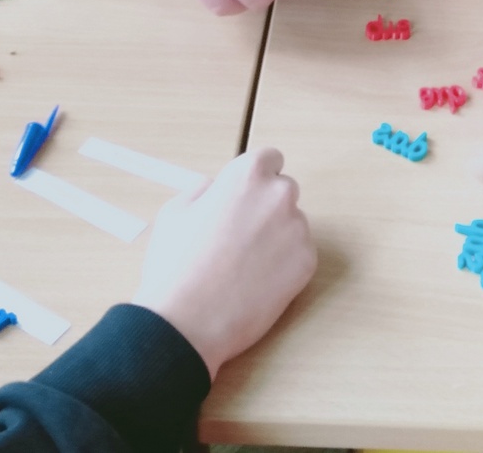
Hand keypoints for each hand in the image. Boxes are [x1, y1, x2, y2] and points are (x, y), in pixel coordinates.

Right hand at [130, 147, 316, 376]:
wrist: (187, 322)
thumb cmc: (175, 265)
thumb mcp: (175, 212)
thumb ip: (203, 191)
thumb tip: (215, 188)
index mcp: (247, 175)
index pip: (270, 159)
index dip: (257, 178)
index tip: (247, 196)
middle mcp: (279, 194)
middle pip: (283, 192)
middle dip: (267, 208)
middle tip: (242, 237)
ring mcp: (297, 229)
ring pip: (292, 225)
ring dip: (277, 238)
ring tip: (245, 267)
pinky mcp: (307, 262)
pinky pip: (299, 255)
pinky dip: (285, 266)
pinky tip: (257, 283)